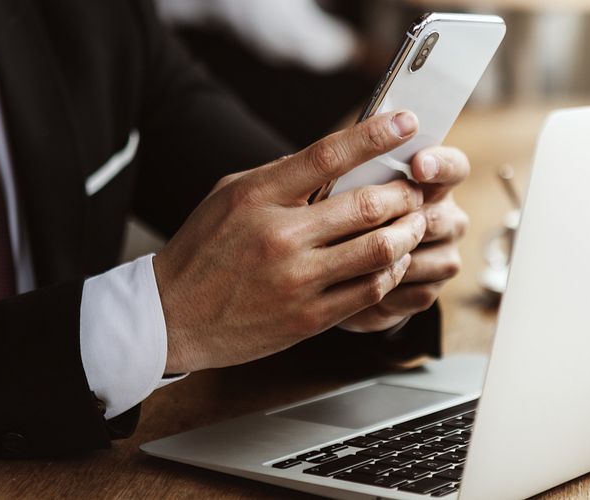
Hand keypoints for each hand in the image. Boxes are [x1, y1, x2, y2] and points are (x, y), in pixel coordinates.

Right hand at [154, 111, 428, 372]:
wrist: (173, 316)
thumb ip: (281, 176)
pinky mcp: (309, 318)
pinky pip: (370, 292)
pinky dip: (392, 272)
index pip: (328, 155)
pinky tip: (393, 261)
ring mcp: (297, 280)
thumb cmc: (203, 249)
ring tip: (414, 224)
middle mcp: (280, 236)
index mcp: (258, 196)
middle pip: (367, 206)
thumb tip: (337, 158)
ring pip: (379, 251)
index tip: (406, 121)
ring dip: (408, 233)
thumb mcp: (229, 195)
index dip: (375, 135)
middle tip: (417, 189)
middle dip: (405, 194)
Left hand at [337, 146, 469, 331]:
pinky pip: (417, 290)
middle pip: (437, 219)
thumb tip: (356, 166)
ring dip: (388, 259)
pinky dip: (386, 287)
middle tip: (363, 225)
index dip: (441, 165)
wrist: (343, 265)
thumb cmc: (347, 213)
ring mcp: (445, 254)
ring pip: (426, 258)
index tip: (418, 166)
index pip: (454, 167)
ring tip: (348, 256)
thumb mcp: (351, 189)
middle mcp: (448, 217)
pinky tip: (358, 283)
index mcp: (434, 183)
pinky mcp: (433, 288)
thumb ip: (362, 177)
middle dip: (400, 223)